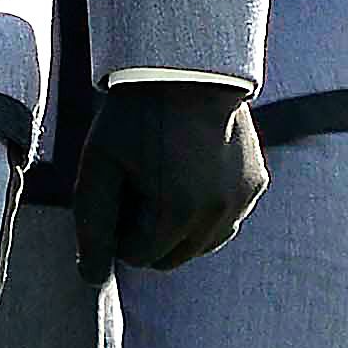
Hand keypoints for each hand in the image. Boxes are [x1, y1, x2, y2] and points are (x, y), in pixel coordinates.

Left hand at [72, 81, 264, 282]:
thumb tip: (92, 278)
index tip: (116, 188)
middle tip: (137, 184)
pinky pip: (225, 219)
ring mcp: (242, 200)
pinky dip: (204, 210)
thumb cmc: (133, 117)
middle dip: (147, 232)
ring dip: (177, 227)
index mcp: (176, 212)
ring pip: (201, 245)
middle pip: (170, 258)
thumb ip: (92, 227)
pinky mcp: (255, 185)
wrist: (186, 69)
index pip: (136, 256)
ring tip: (162, 177)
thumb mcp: (98, 167)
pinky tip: (190, 172)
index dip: (117, 226)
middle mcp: (217, 213)